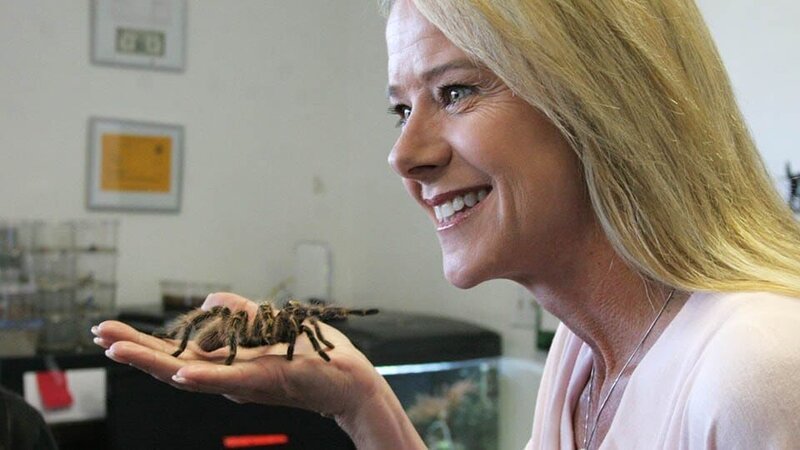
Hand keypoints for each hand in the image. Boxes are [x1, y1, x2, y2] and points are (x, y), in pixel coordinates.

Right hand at [92, 292, 381, 417]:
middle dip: (134, 350)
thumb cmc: (307, 353)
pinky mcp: (264, 381)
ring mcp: (242, 382)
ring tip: (118, 351)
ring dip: (153, 363)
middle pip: (172, 364)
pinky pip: (230, 381)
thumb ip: (236, 310)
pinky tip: (180, 374)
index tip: (108, 330)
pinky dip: (204, 378)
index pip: (176, 354)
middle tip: (99, 334)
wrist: (347, 378)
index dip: (142, 344)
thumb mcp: (266, 324)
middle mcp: (226, 377)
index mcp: (224, 364)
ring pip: (191, 374)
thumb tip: (209, 298)